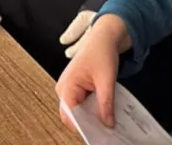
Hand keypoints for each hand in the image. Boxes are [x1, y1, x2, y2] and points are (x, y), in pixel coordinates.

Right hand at [56, 14, 130, 128]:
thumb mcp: (107, 79)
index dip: (83, 126)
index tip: (98, 133)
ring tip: (107, 120)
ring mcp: (70, 89)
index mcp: (67, 85)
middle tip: (106, 128)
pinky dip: (93, 108)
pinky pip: (83, 104)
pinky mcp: (77, 89)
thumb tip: (107, 123)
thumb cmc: (102, 51)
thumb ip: (106, 103)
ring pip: (79, 111)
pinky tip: (105, 111)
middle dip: (89, 123)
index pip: (70, 115)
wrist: (104, 37)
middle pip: (73, 116)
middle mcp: (64, 88)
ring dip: (92, 116)